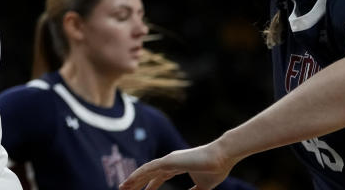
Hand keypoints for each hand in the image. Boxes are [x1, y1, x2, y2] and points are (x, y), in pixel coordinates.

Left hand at [118, 142, 235, 189]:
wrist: (222, 157)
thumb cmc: (215, 169)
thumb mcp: (203, 186)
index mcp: (177, 165)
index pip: (159, 176)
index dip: (150, 184)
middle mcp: (170, 161)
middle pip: (149, 173)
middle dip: (137, 182)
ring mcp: (168, 159)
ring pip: (145, 170)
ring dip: (133, 179)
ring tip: (123, 187)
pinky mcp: (169, 160)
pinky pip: (149, 168)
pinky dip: (138, 174)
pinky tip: (130, 180)